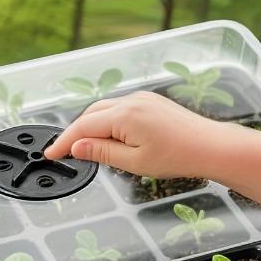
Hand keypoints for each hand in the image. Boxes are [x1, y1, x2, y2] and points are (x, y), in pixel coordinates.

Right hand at [43, 91, 239, 179]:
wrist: (209, 146)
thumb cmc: (178, 156)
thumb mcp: (133, 162)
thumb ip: (102, 152)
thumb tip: (76, 146)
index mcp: (125, 116)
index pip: (83, 127)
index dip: (63, 141)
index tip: (51, 153)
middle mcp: (131, 101)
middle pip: (91, 114)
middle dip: (75, 132)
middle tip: (65, 152)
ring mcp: (141, 99)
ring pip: (104, 110)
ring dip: (91, 126)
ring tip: (85, 147)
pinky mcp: (149, 102)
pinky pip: (119, 108)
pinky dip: (107, 121)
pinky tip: (108, 136)